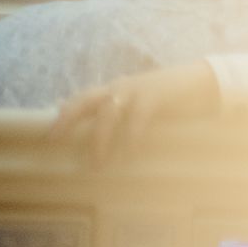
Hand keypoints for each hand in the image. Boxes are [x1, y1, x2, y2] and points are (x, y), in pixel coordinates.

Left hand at [48, 61, 219, 166]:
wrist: (199, 82)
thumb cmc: (167, 99)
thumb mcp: (138, 105)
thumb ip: (119, 115)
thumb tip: (101, 133)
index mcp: (113, 90)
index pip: (81, 99)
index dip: (63, 114)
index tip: (49, 134)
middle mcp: (119, 87)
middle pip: (85, 100)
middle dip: (68, 119)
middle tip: (55, 139)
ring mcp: (135, 90)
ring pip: (108, 113)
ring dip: (100, 139)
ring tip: (97, 164)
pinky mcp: (154, 96)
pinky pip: (137, 119)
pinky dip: (131, 138)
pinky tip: (128, 155)